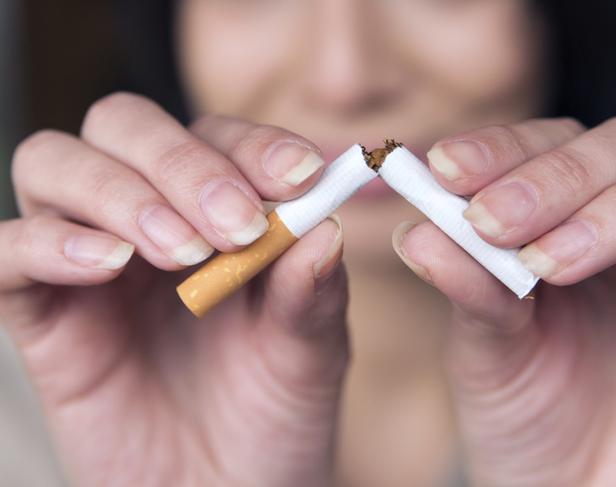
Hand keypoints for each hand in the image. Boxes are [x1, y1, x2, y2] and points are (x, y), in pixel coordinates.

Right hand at [1, 93, 347, 485]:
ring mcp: (90, 262)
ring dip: (121, 194)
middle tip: (234, 225)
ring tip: (179, 254)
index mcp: (216, 212)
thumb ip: (313, 290)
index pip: (216, 137)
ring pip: (56, 163)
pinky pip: (8, 253)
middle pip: (125, 126)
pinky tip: (106, 265)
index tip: (296, 176)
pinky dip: (48, 244)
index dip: (251, 144)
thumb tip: (323, 224)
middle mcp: (148, 219)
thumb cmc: (274, 418)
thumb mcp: (310, 354)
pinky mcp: (44, 316)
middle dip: (181, 163)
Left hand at [394, 113, 615, 485]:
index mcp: (556, 217)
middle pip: (610, 147)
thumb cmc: (525, 404)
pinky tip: (578, 261)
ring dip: (602, 207)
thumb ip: (465, 285)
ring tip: (542, 264)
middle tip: (493, 221)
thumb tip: (416, 232)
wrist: (575, 476)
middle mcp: (614, 221)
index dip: (498, 149)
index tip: (446, 167)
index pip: (538, 147)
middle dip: (549, 178)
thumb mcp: (485, 345)